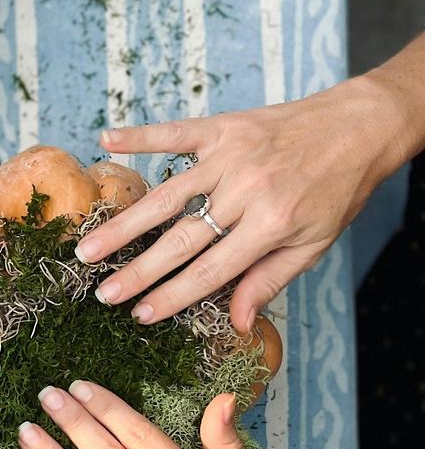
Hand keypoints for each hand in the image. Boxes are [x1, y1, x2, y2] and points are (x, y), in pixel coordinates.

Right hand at [73, 76, 404, 331]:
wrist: (361, 127)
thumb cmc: (338, 190)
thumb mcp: (314, 243)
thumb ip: (269, 279)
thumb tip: (234, 322)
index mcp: (272, 223)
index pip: (212, 270)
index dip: (173, 296)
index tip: (139, 315)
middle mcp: (247, 190)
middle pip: (181, 239)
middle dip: (138, 271)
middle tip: (102, 293)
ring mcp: (231, 156)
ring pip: (166, 196)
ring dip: (123, 223)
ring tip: (88, 247)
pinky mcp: (223, 127)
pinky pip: (175, 132)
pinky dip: (140, 135)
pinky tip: (106, 140)